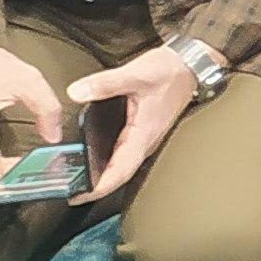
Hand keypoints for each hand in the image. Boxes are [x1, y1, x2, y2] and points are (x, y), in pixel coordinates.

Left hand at [64, 46, 198, 203]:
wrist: (191, 65)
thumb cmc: (170, 71)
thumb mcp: (136, 74)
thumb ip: (104, 84)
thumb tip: (76, 92)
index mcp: (144, 133)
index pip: (121, 170)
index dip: (101, 186)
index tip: (81, 195)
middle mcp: (145, 140)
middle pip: (119, 173)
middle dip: (95, 186)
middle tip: (69, 192)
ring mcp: (144, 137)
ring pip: (121, 165)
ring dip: (100, 176)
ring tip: (76, 180)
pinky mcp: (141, 131)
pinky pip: (122, 154)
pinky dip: (106, 162)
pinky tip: (91, 158)